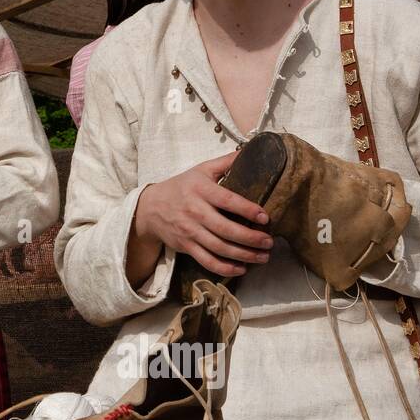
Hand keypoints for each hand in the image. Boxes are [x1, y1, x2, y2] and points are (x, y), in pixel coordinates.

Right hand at [135, 151, 273, 277]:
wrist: (150, 208)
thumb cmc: (181, 187)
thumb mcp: (200, 170)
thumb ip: (225, 162)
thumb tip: (249, 151)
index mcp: (201, 190)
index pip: (227, 200)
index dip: (247, 210)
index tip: (265, 218)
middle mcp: (194, 211)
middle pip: (225, 229)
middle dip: (250, 238)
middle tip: (269, 242)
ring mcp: (189, 230)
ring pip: (219, 247)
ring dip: (244, 255)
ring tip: (263, 256)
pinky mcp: (186, 246)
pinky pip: (207, 260)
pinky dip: (225, 267)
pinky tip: (242, 268)